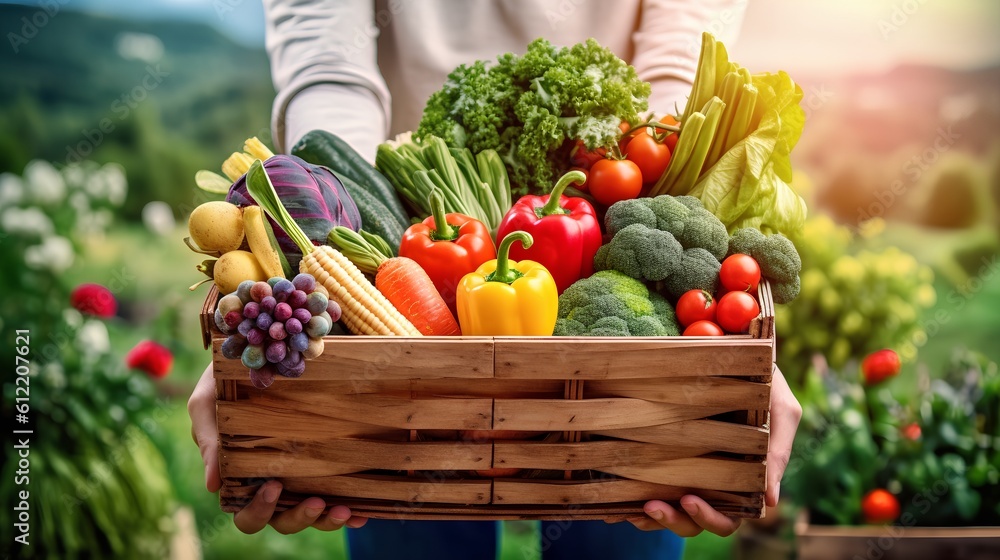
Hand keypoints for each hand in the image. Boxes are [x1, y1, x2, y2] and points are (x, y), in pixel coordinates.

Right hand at [187, 363, 367, 533]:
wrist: (266, 351)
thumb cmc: (227, 380)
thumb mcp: (209, 402)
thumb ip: (207, 438)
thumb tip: (212, 485)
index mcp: (241, 478)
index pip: (248, 512)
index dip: (260, 510)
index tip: (275, 486)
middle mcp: (272, 484)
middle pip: (281, 520)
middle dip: (297, 518)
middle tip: (314, 502)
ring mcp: (301, 475)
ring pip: (312, 514)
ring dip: (326, 519)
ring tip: (343, 509)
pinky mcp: (326, 463)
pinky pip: (339, 494)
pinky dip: (351, 509)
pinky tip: (362, 512)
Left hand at [621, 364, 801, 535]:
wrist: (734, 346)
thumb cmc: (765, 382)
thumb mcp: (780, 410)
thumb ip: (778, 450)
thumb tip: (771, 501)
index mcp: (741, 478)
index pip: (727, 515)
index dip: (708, 518)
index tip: (690, 501)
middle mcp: (711, 479)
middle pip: (692, 519)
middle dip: (675, 520)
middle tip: (655, 506)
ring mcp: (684, 466)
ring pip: (668, 508)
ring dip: (652, 515)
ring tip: (637, 507)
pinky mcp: (659, 451)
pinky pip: (643, 482)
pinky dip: (629, 498)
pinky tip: (615, 501)